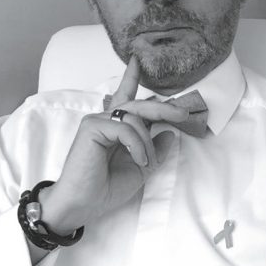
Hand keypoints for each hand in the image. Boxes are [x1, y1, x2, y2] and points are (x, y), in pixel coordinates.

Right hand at [39, 56, 187, 234]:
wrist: (82, 204)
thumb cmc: (105, 188)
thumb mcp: (140, 169)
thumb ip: (154, 150)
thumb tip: (170, 133)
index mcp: (115, 127)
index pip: (125, 97)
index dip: (130, 78)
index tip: (137, 60)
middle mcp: (105, 119)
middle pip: (139, 105)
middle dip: (163, 108)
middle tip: (183, 113)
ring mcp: (98, 121)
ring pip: (136, 118)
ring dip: (147, 143)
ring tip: (144, 163)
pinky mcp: (92, 127)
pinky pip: (126, 128)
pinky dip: (138, 146)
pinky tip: (138, 160)